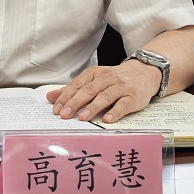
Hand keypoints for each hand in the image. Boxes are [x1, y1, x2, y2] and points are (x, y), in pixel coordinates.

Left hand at [46, 61, 160, 123]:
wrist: (143, 72)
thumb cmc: (113, 80)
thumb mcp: (92, 80)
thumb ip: (72, 89)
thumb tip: (50, 97)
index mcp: (94, 73)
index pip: (77, 85)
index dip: (65, 97)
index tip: (56, 109)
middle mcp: (106, 78)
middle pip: (88, 90)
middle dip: (75, 103)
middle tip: (64, 114)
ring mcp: (120, 87)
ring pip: (104, 96)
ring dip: (92, 107)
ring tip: (82, 118)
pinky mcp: (133, 97)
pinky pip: (123, 104)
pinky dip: (115, 112)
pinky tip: (107, 120)